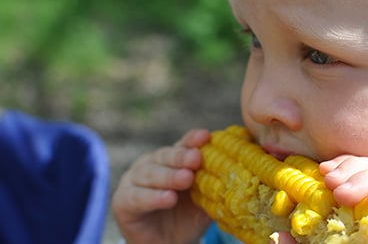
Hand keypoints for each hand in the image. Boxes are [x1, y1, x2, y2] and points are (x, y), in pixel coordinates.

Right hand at [111, 129, 211, 243]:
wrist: (168, 243)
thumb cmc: (187, 216)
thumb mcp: (205, 198)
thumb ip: (217, 183)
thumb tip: (242, 170)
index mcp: (172, 159)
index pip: (183, 145)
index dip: (193, 140)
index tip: (206, 136)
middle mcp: (151, 164)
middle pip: (165, 156)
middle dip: (182, 156)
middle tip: (197, 158)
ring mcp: (134, 181)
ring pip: (150, 174)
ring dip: (169, 176)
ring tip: (186, 179)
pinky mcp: (123, 201)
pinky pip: (137, 197)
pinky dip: (153, 197)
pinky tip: (168, 198)